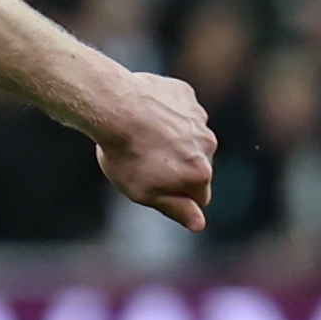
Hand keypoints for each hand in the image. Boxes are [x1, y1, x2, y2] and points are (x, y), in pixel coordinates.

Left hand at [90, 72, 218, 231]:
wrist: (112, 106)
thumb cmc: (125, 154)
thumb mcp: (145, 193)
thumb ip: (177, 209)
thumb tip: (200, 224)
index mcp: (201, 172)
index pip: (200, 197)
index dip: (177, 195)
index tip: (154, 186)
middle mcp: (208, 144)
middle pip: (197, 165)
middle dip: (178, 167)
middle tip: (143, 160)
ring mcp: (198, 117)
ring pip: (189, 136)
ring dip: (172, 139)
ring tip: (140, 137)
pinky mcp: (185, 95)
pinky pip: (179, 110)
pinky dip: (165, 114)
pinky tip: (142, 114)